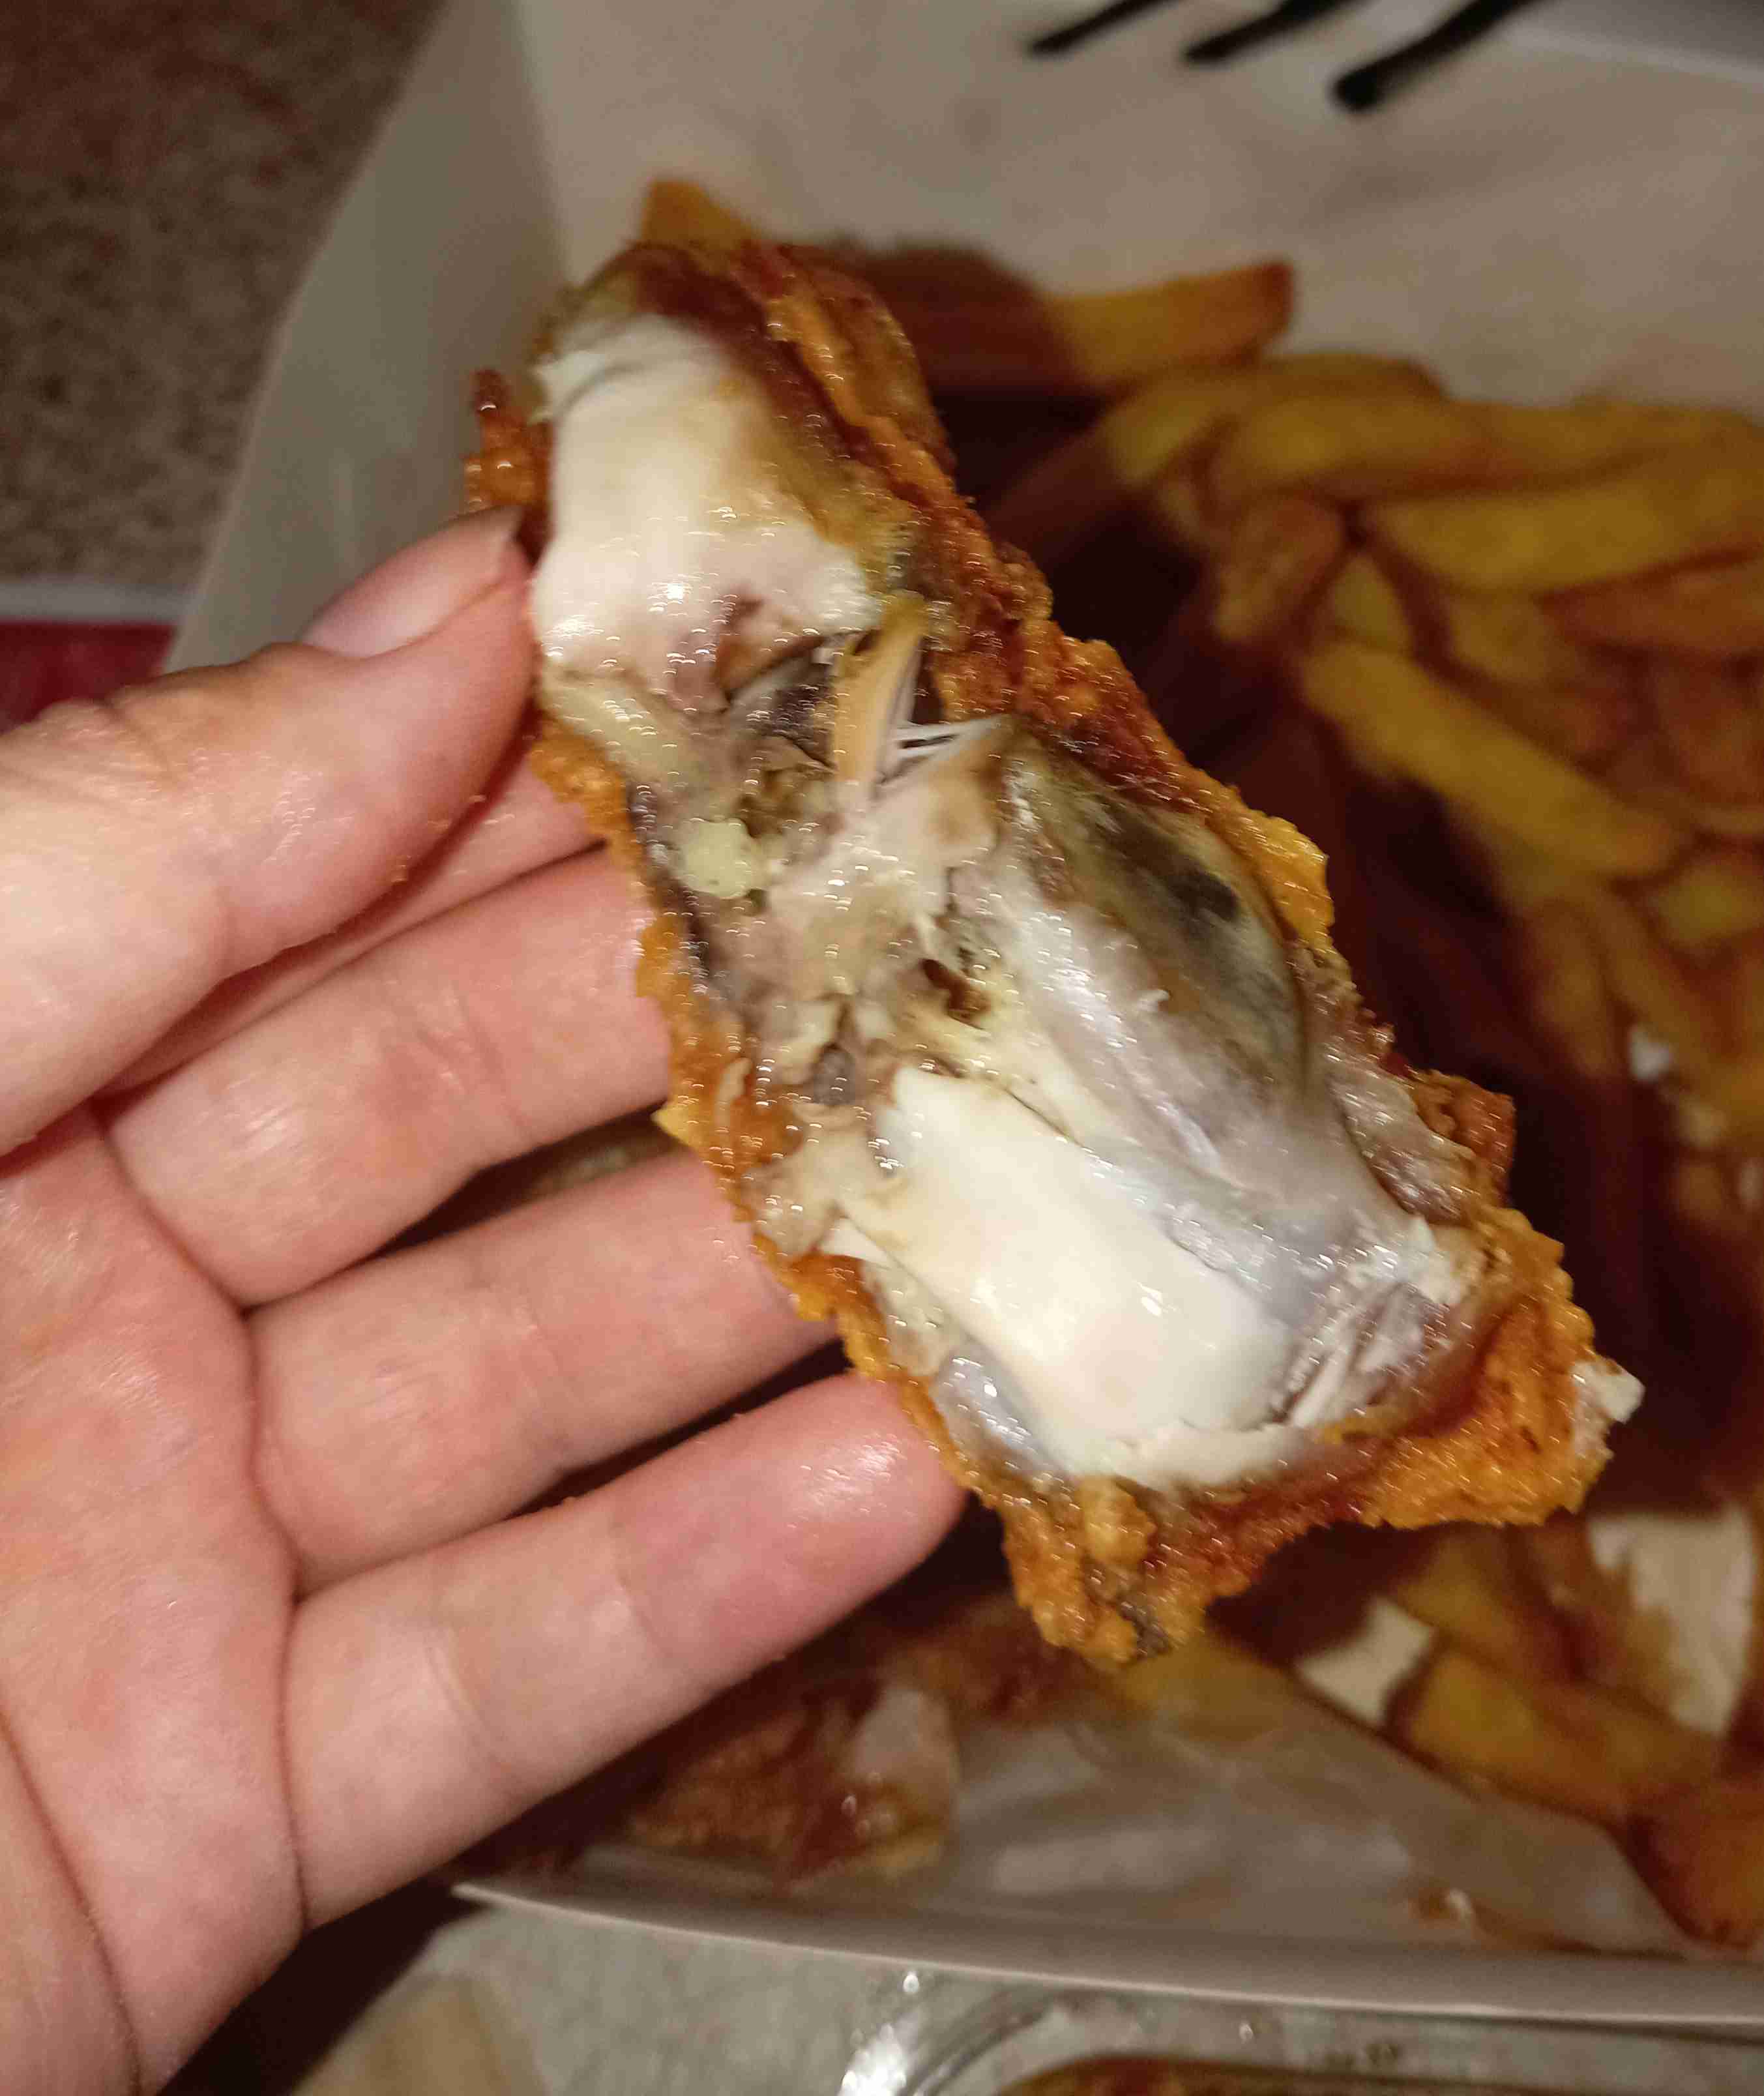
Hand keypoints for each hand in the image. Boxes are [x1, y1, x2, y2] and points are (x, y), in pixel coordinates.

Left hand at [0, 517, 959, 2093]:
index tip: (759, 657)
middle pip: (442, 1120)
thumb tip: (452, 611)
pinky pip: (494, 1682)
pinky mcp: (223, 1820)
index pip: (286, 880)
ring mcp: (164, 1564)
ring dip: (760, 1300)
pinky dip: (698, 1588)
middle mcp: (76, 1293)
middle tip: (957, 913)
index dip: (511, 762)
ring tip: (1003, 1184)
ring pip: (515, 1389)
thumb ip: (115, 859)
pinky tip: (911, 1470)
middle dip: (690, 1015)